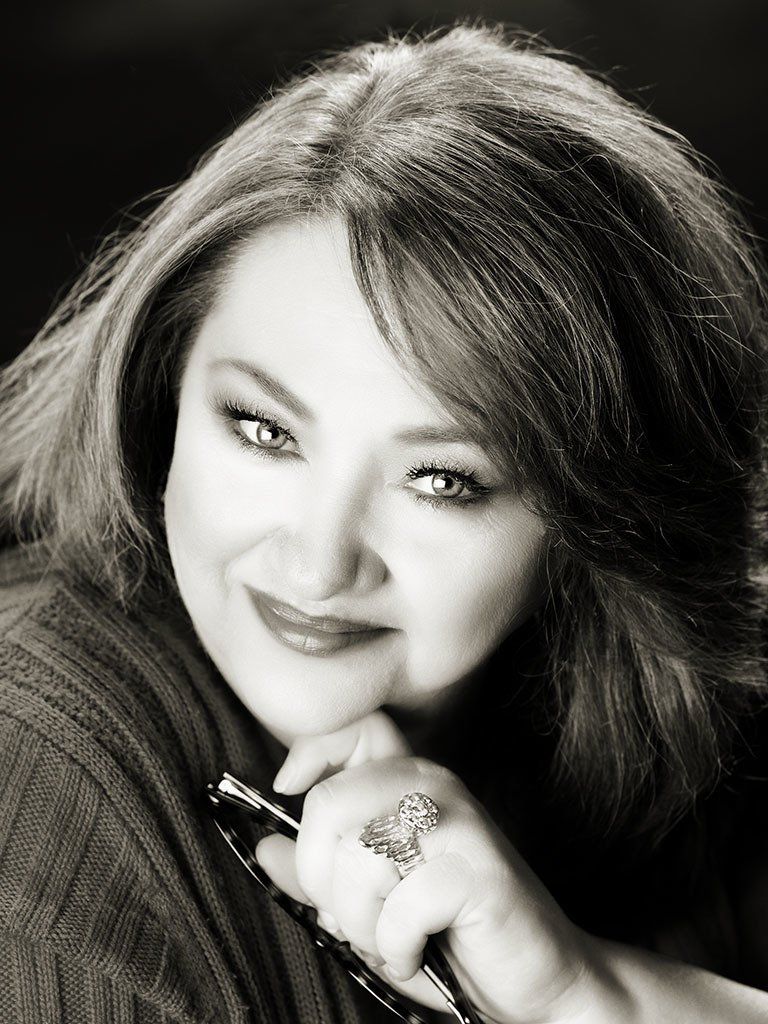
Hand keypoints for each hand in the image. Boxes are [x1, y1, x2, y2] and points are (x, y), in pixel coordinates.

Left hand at [256, 712, 596, 1023]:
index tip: (290, 792)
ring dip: (361, 924)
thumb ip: (319, 875)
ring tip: (393, 937)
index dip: (312, 753)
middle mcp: (434, 788)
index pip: (356, 729)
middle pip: (329, 804)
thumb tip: (264, 848)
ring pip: (358, 858)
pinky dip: (396, 948)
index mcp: (409, 784)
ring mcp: (460, 825)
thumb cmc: (450, 938)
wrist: (537, 983)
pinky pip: (398, 908)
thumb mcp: (370, 907)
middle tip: (353, 915)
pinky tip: (420, 952)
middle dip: (321, 879)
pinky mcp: (477, 871)